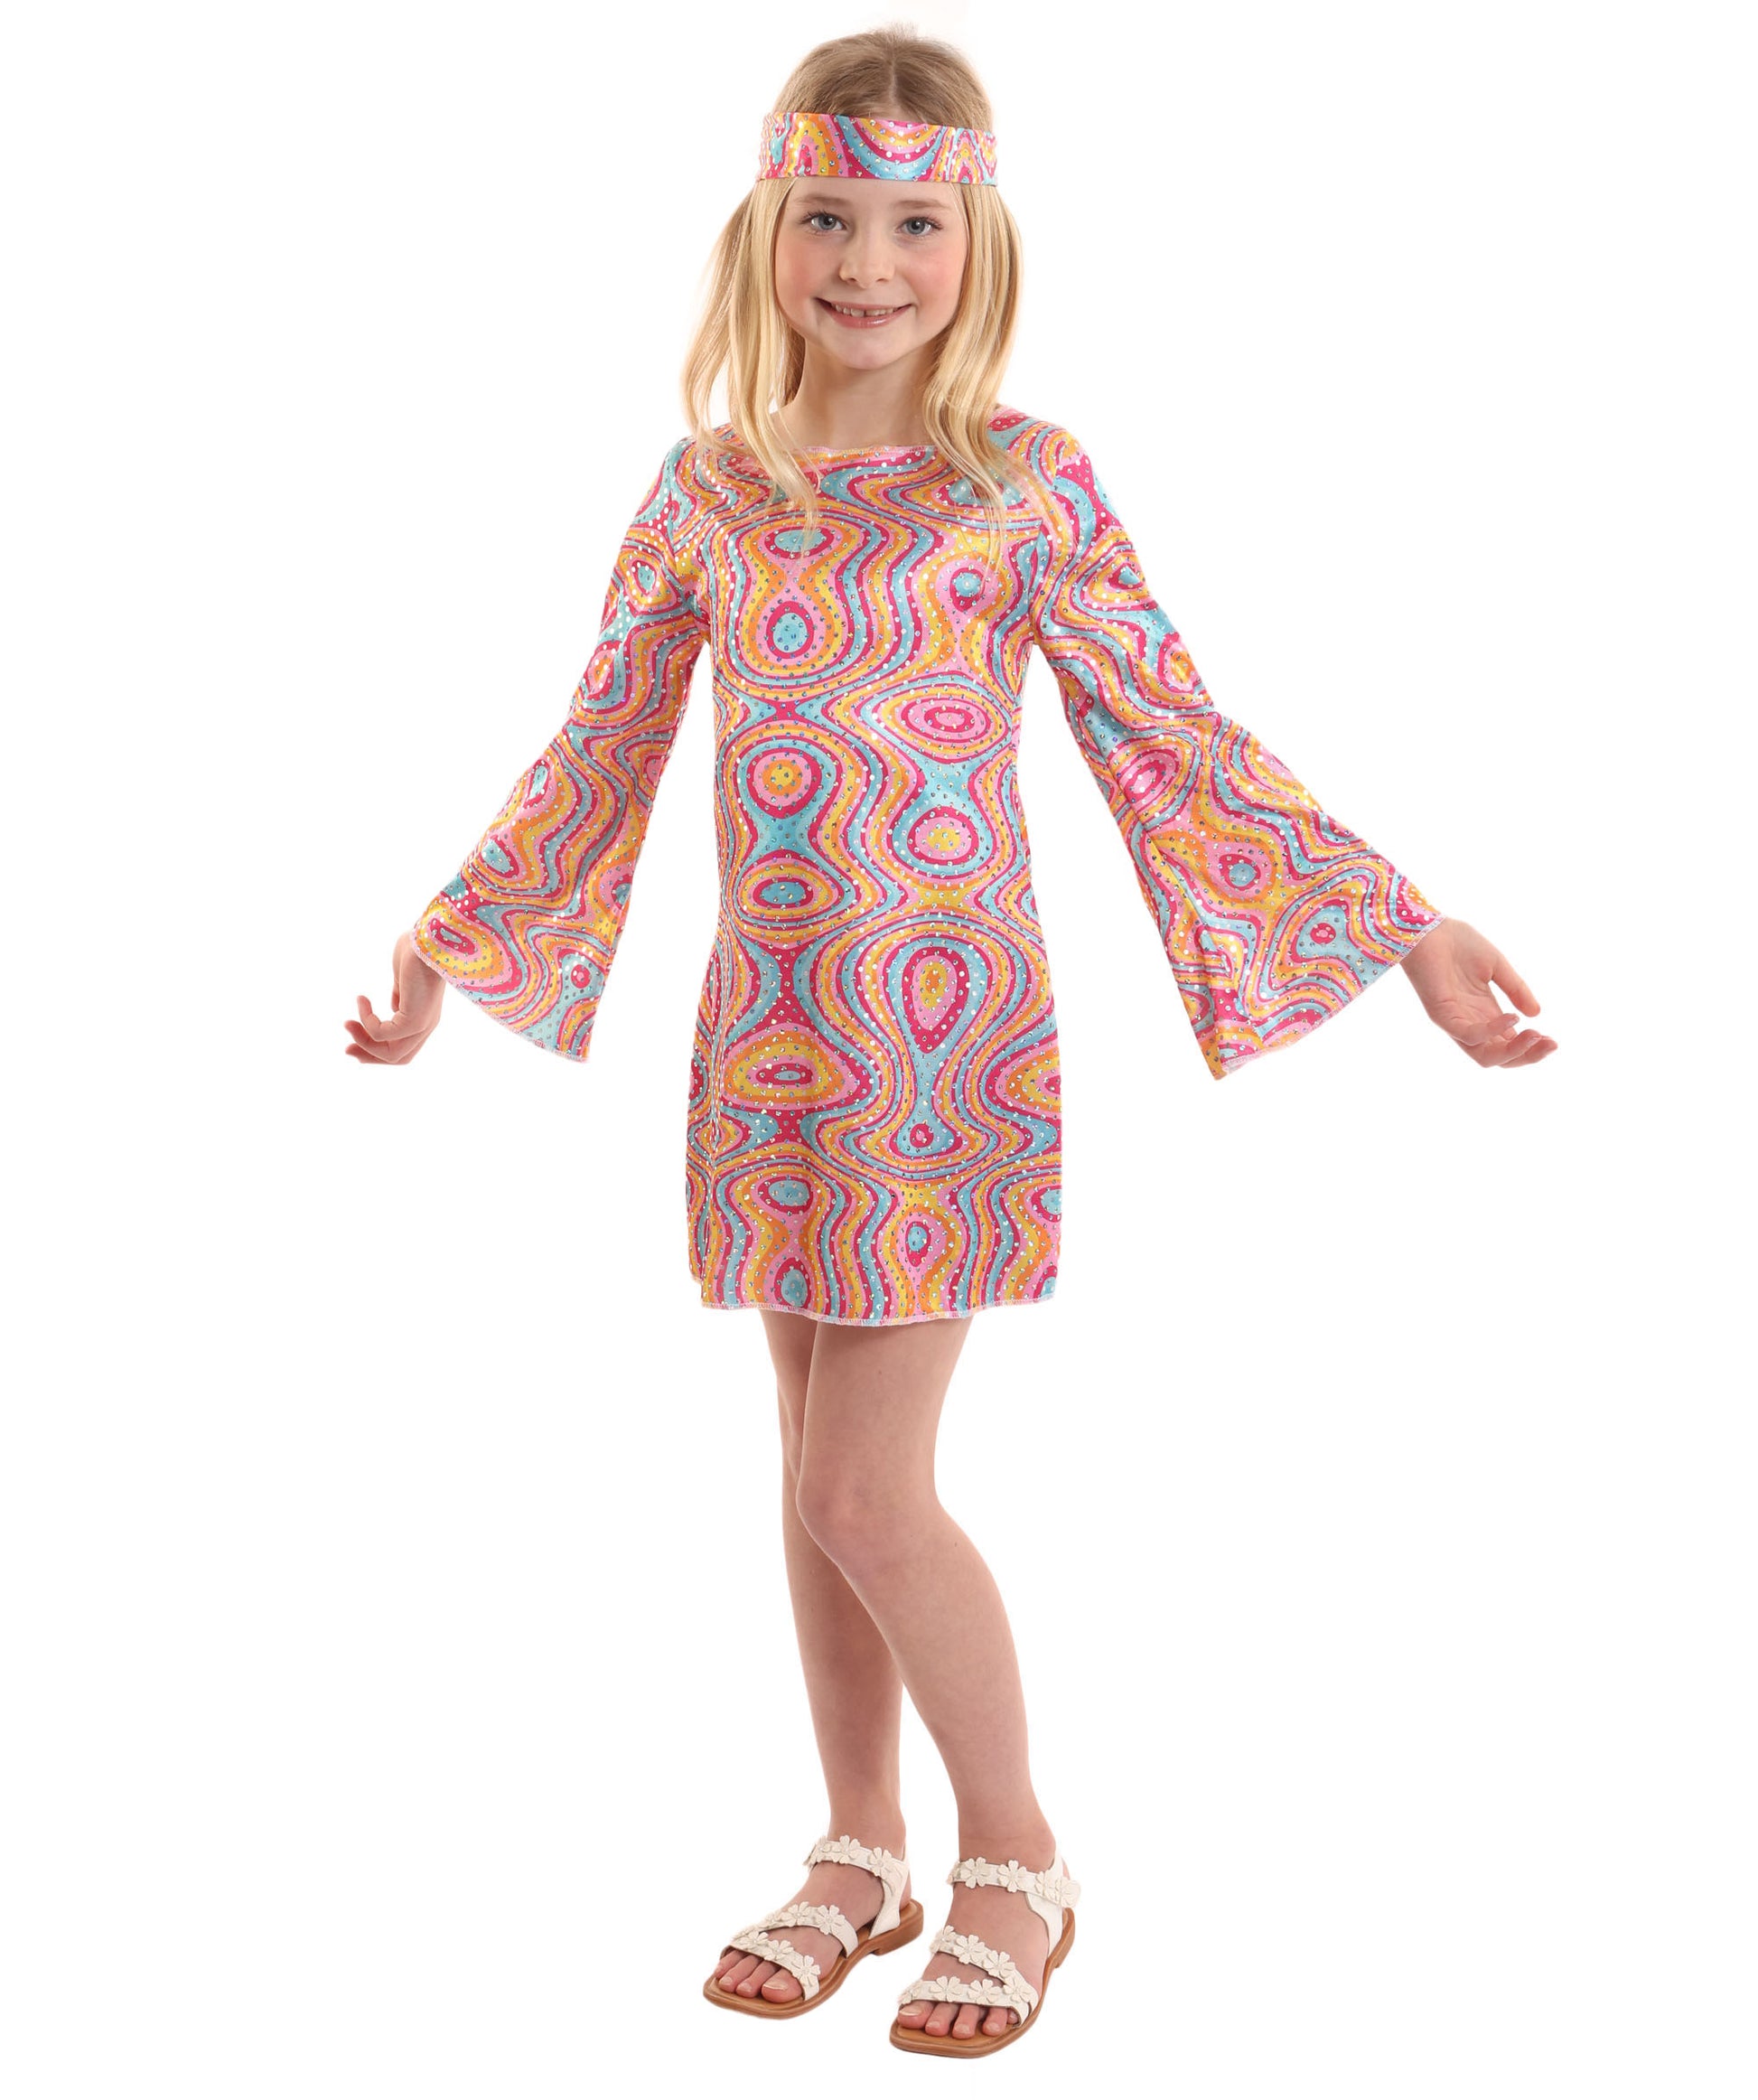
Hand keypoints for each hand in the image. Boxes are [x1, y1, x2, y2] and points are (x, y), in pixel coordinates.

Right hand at [344, 932, 445, 1064]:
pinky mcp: (415, 1019)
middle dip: (368, 1055)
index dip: (377, 1051)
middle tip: (346, 1048)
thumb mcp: (404, 980)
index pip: (402, 1049)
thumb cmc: (417, 952)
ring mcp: (422, 1025)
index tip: (353, 1045)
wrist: (429, 939)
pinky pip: (382, 1033)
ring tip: (347, 1022)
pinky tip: (362, 999)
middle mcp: (426, 1026)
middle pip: (397, 1058)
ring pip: (390, 1053)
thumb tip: (393, 1006)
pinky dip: (366, 1020)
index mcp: (423, 1017)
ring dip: (363, 1040)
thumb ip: (399, 996)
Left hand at [1397, 918, 1556, 1069]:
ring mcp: (1456, 1022)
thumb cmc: (1458, 944)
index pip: (1509, 1044)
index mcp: (1485, 1014)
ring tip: (1535, 1035)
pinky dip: (1491, 1031)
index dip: (1532, 1047)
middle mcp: (1471, 1023)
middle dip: (1527, 1056)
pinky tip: (1511, 1018)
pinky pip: (1468, 1034)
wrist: (1429, 928)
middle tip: (1550, 1044)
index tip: (1554, 1041)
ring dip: (1513, 1051)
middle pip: (1499, 1057)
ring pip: (1484, 1055)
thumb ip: (1516, 990)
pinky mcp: (1441, 1015)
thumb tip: (1537, 1014)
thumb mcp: (1497, 967)